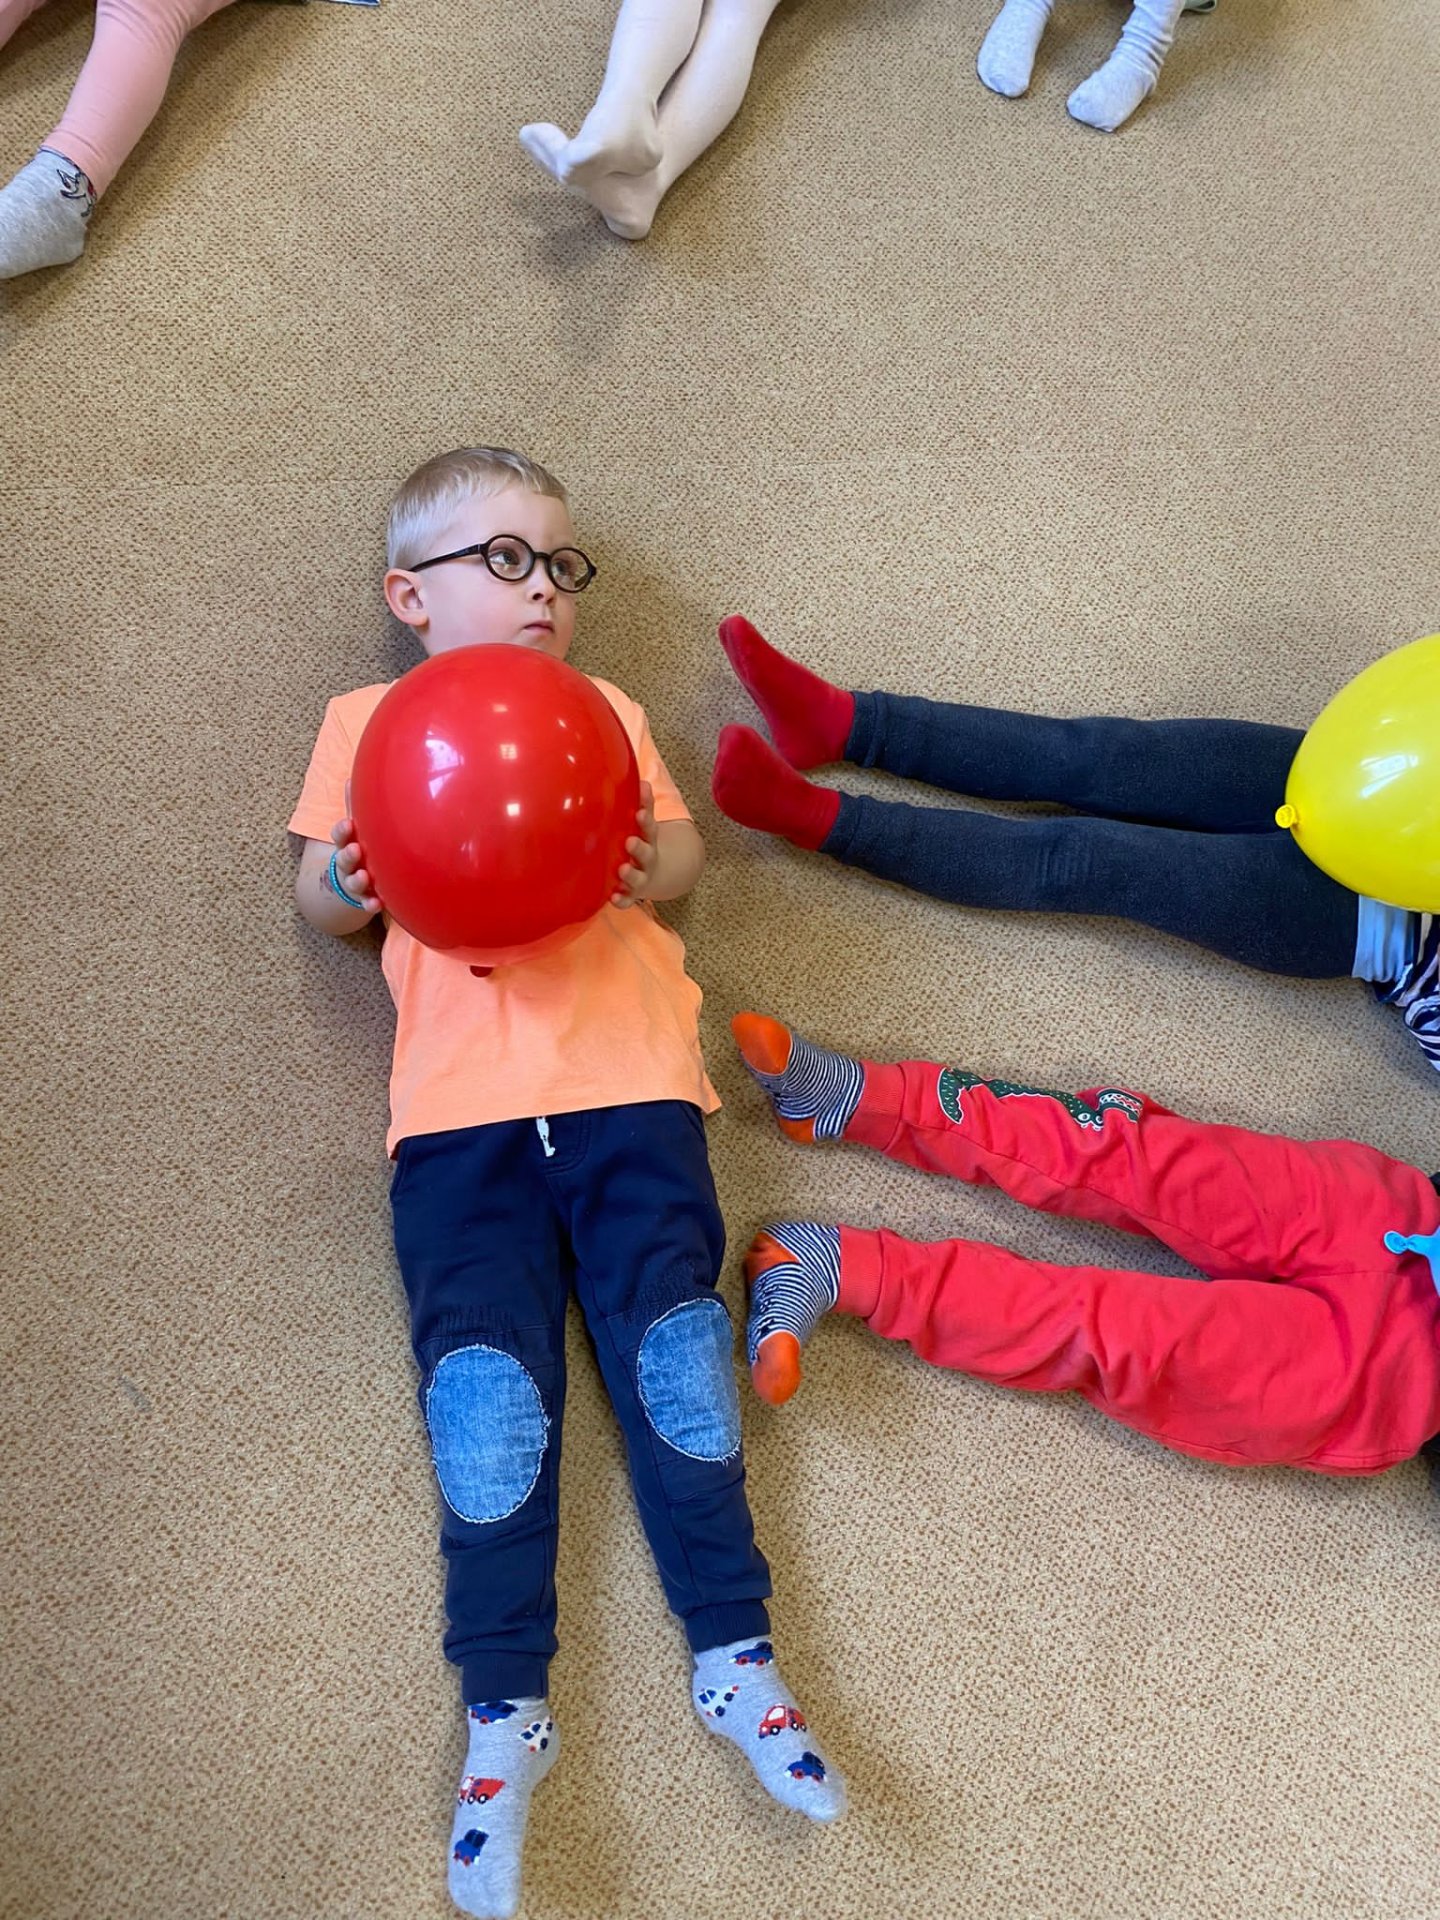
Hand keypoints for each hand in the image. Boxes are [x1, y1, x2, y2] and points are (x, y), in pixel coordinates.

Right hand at [330, 778, 381, 912]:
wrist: (349, 881)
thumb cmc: (359, 846)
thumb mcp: (356, 828)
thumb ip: (356, 806)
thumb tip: (351, 777)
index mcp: (346, 843)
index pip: (340, 835)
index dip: (342, 830)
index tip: (348, 824)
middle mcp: (348, 863)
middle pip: (343, 859)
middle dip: (348, 854)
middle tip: (355, 850)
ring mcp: (355, 881)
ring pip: (353, 882)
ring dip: (358, 879)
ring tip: (364, 877)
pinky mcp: (365, 898)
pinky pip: (366, 904)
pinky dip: (370, 905)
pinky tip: (378, 904)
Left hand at [611, 781, 656, 907]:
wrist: (657, 873)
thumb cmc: (642, 841)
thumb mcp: (645, 824)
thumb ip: (643, 805)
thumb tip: (642, 781)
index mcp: (649, 839)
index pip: (649, 827)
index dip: (645, 820)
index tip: (639, 813)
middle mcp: (647, 859)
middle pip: (646, 854)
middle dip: (639, 848)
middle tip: (630, 842)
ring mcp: (641, 878)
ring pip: (637, 878)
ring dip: (631, 875)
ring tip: (623, 870)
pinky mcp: (631, 893)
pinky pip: (627, 900)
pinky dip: (621, 901)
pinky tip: (612, 898)